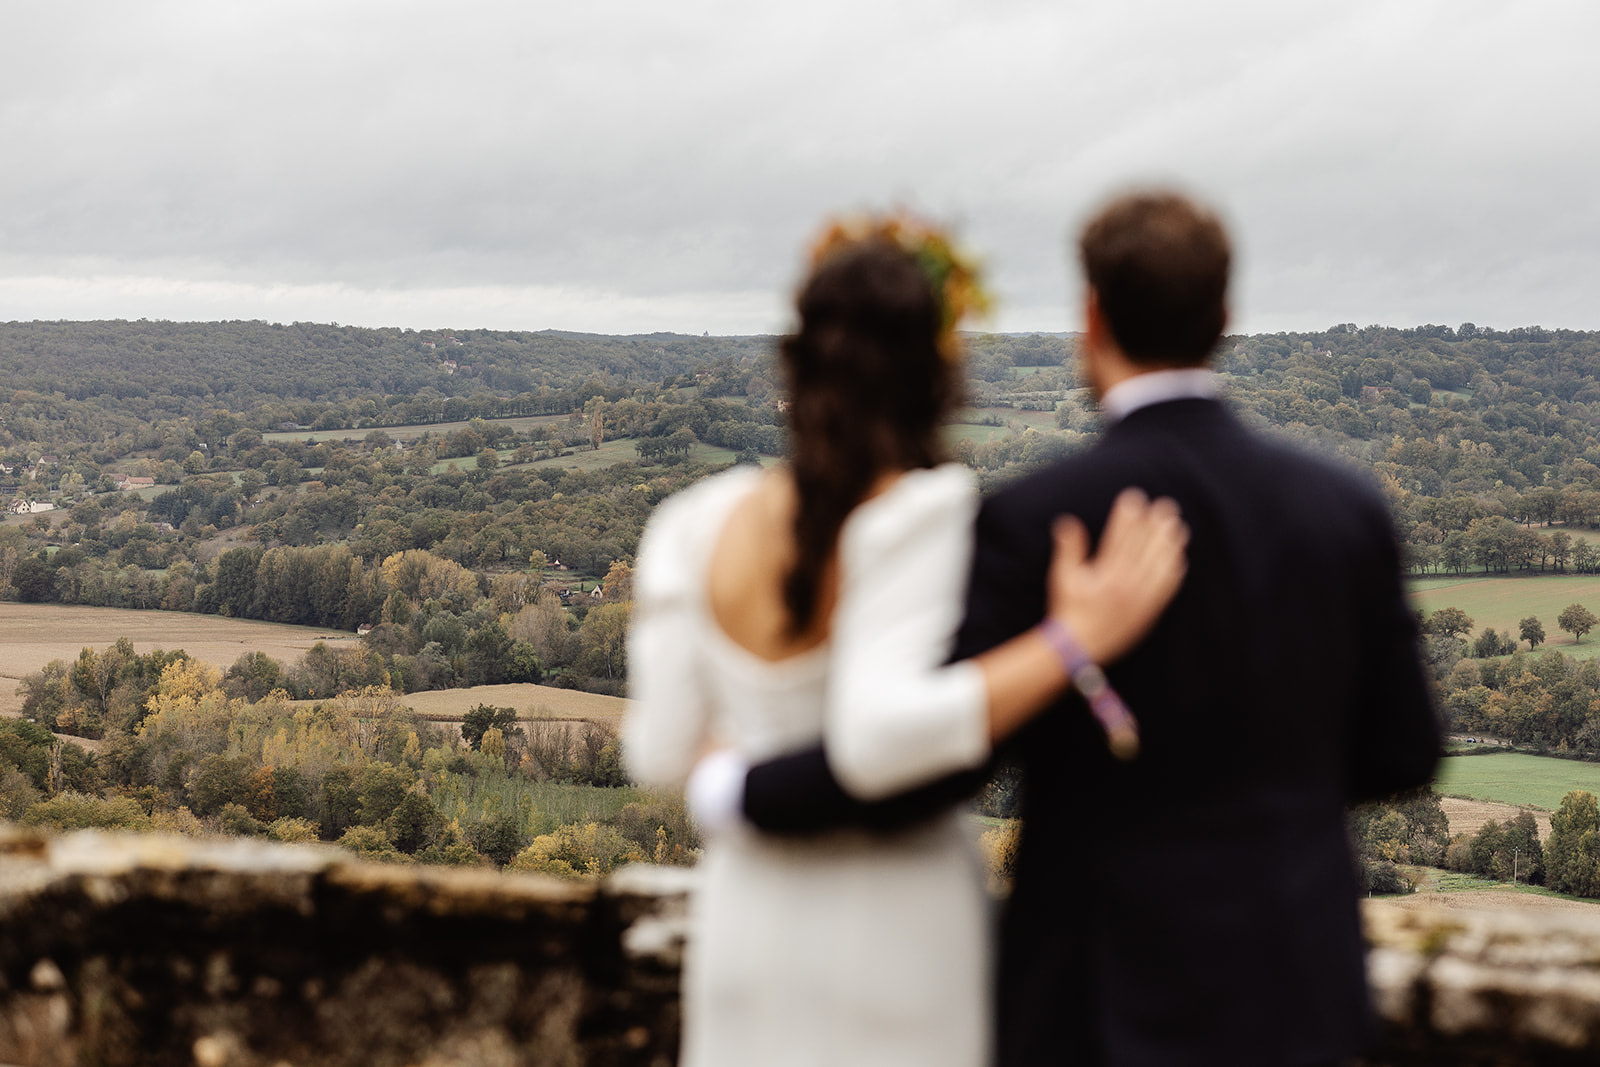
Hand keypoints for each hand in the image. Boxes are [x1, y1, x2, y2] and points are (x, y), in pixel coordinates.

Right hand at [1047, 488, 1187, 664]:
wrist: (1080, 647)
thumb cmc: (1068, 610)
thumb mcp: (1061, 578)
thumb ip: (1068, 549)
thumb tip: (1067, 522)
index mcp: (1106, 574)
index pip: (1120, 537)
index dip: (1128, 515)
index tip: (1134, 497)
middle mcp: (1126, 584)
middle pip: (1145, 547)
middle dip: (1156, 524)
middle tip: (1166, 506)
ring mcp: (1140, 598)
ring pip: (1160, 565)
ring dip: (1170, 544)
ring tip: (1177, 525)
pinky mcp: (1148, 611)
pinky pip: (1166, 588)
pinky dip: (1173, 571)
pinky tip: (1178, 558)